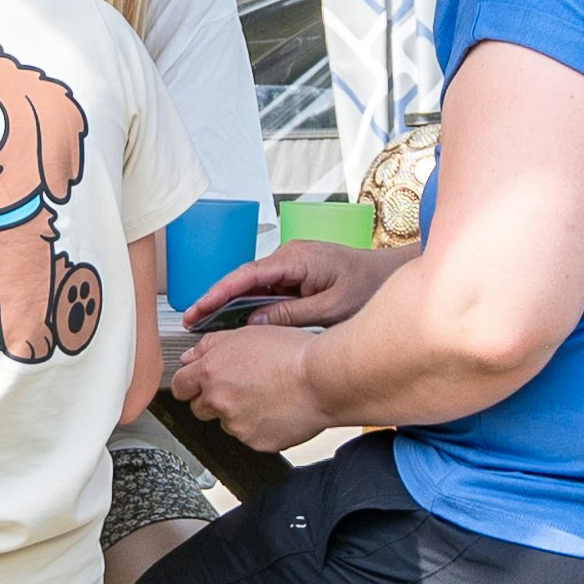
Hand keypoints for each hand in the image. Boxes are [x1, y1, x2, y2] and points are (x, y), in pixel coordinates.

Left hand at [166, 312, 337, 448]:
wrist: (322, 379)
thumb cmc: (293, 353)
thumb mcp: (248, 333)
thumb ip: (211, 345)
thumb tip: (191, 356)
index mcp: (211, 371)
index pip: (180, 386)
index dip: (190, 384)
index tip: (198, 384)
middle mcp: (219, 400)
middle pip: (200, 408)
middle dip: (214, 399)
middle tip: (242, 386)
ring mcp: (236, 425)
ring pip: (226, 423)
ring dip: (239, 413)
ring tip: (267, 395)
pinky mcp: (255, 442)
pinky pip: (250, 437)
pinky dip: (259, 427)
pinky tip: (277, 409)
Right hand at [187, 236, 396, 332]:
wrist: (391, 274)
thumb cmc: (369, 286)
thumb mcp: (331, 308)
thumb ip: (292, 315)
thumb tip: (254, 324)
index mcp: (296, 259)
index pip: (247, 275)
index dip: (218, 293)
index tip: (198, 308)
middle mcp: (290, 257)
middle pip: (243, 279)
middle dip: (216, 300)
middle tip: (192, 322)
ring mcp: (292, 265)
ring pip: (253, 286)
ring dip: (231, 304)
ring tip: (206, 327)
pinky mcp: (296, 275)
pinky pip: (267, 289)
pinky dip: (250, 305)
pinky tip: (236, 324)